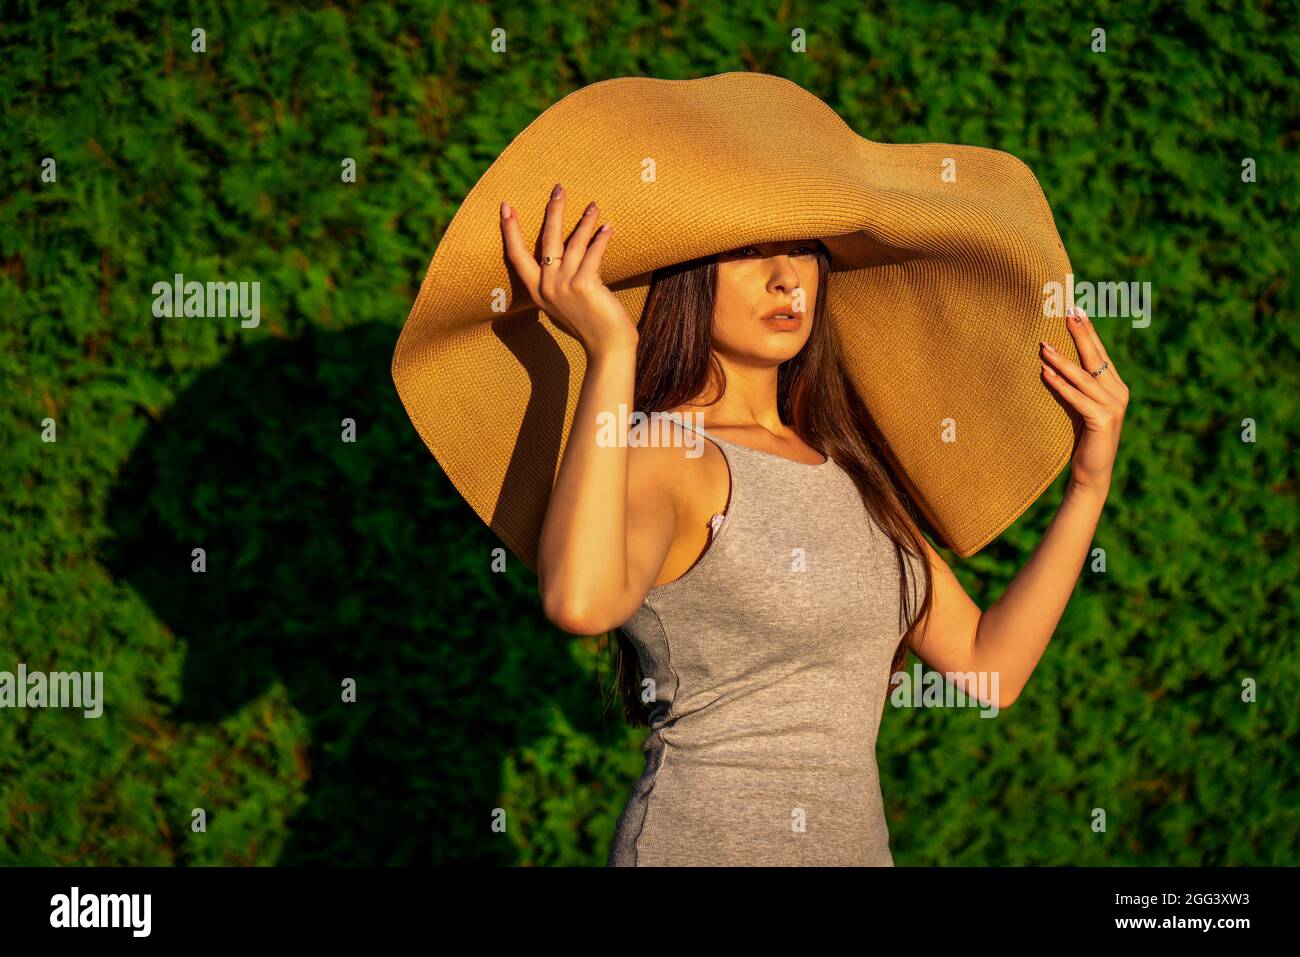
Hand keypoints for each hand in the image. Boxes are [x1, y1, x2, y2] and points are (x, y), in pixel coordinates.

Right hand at [500, 184, 637, 356]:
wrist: (607, 347)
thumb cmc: (590, 325)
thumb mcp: (564, 304)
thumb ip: (558, 282)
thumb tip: (562, 255)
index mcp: (537, 292)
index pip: (517, 256)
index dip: (511, 230)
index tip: (506, 207)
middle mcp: (547, 287)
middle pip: (546, 239)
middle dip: (553, 211)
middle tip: (559, 188)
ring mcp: (564, 286)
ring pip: (573, 243)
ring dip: (585, 221)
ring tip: (594, 206)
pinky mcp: (585, 285)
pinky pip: (593, 253)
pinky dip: (600, 239)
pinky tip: (608, 228)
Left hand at [1040, 305, 1128, 494]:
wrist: (1092, 472)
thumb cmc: (1082, 437)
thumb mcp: (1080, 406)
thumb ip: (1076, 385)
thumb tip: (1051, 359)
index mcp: (1115, 386)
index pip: (1100, 353)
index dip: (1088, 331)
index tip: (1076, 310)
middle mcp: (1119, 393)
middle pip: (1096, 357)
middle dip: (1081, 334)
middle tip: (1067, 312)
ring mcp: (1113, 407)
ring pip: (1084, 377)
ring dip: (1062, 361)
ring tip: (1044, 345)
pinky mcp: (1103, 420)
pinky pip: (1077, 398)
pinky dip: (1060, 385)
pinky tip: (1045, 373)